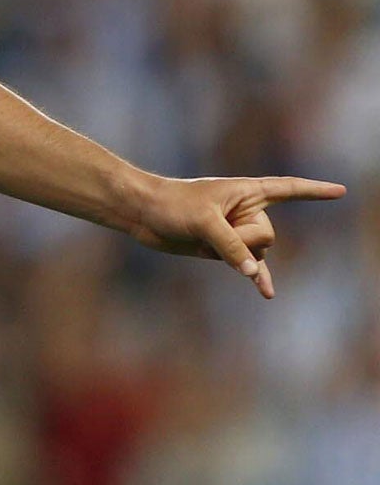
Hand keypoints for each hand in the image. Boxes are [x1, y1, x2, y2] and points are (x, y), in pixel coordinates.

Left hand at [130, 175, 347, 297]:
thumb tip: (252, 272)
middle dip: (242, 240)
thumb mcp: (203, 221)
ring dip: (233, 254)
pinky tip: (268, 294)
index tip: (341, 191)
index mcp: (248, 191)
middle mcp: (247, 211)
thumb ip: (230, 245)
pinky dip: (258, 279)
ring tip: (204, 238)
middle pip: (266, 237)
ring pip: (255, 253)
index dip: (315, 191)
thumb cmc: (172, 205)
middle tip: (210, 228)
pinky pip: (249, 267)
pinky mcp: (224, 249)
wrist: (144, 214)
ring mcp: (236, 231)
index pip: (289, 189)